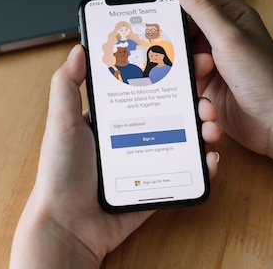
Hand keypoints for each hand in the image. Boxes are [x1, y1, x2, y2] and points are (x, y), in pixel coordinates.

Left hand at [10, 44, 221, 267]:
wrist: (69, 225)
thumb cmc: (61, 173)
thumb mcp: (61, 122)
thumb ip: (66, 85)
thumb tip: (79, 48)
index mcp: (111, 118)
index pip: (143, 88)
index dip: (165, 74)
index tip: (186, 60)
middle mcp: (132, 135)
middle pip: (171, 110)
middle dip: (193, 99)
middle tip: (206, 96)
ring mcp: (147, 160)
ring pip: (184, 138)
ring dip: (203, 128)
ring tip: (211, 125)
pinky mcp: (158, 184)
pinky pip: (187, 170)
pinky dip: (204, 163)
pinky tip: (211, 156)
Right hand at [124, 0, 272, 217]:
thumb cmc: (267, 79)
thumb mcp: (230, 39)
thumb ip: (202, 8)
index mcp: (228, 16)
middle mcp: (218, 37)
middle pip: (176, 27)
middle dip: (164, 37)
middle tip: (143, 40)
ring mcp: (210, 63)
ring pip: (176, 57)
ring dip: (180, 69)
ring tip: (200, 76)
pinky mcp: (204, 87)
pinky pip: (182, 81)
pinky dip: (185, 89)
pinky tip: (201, 99)